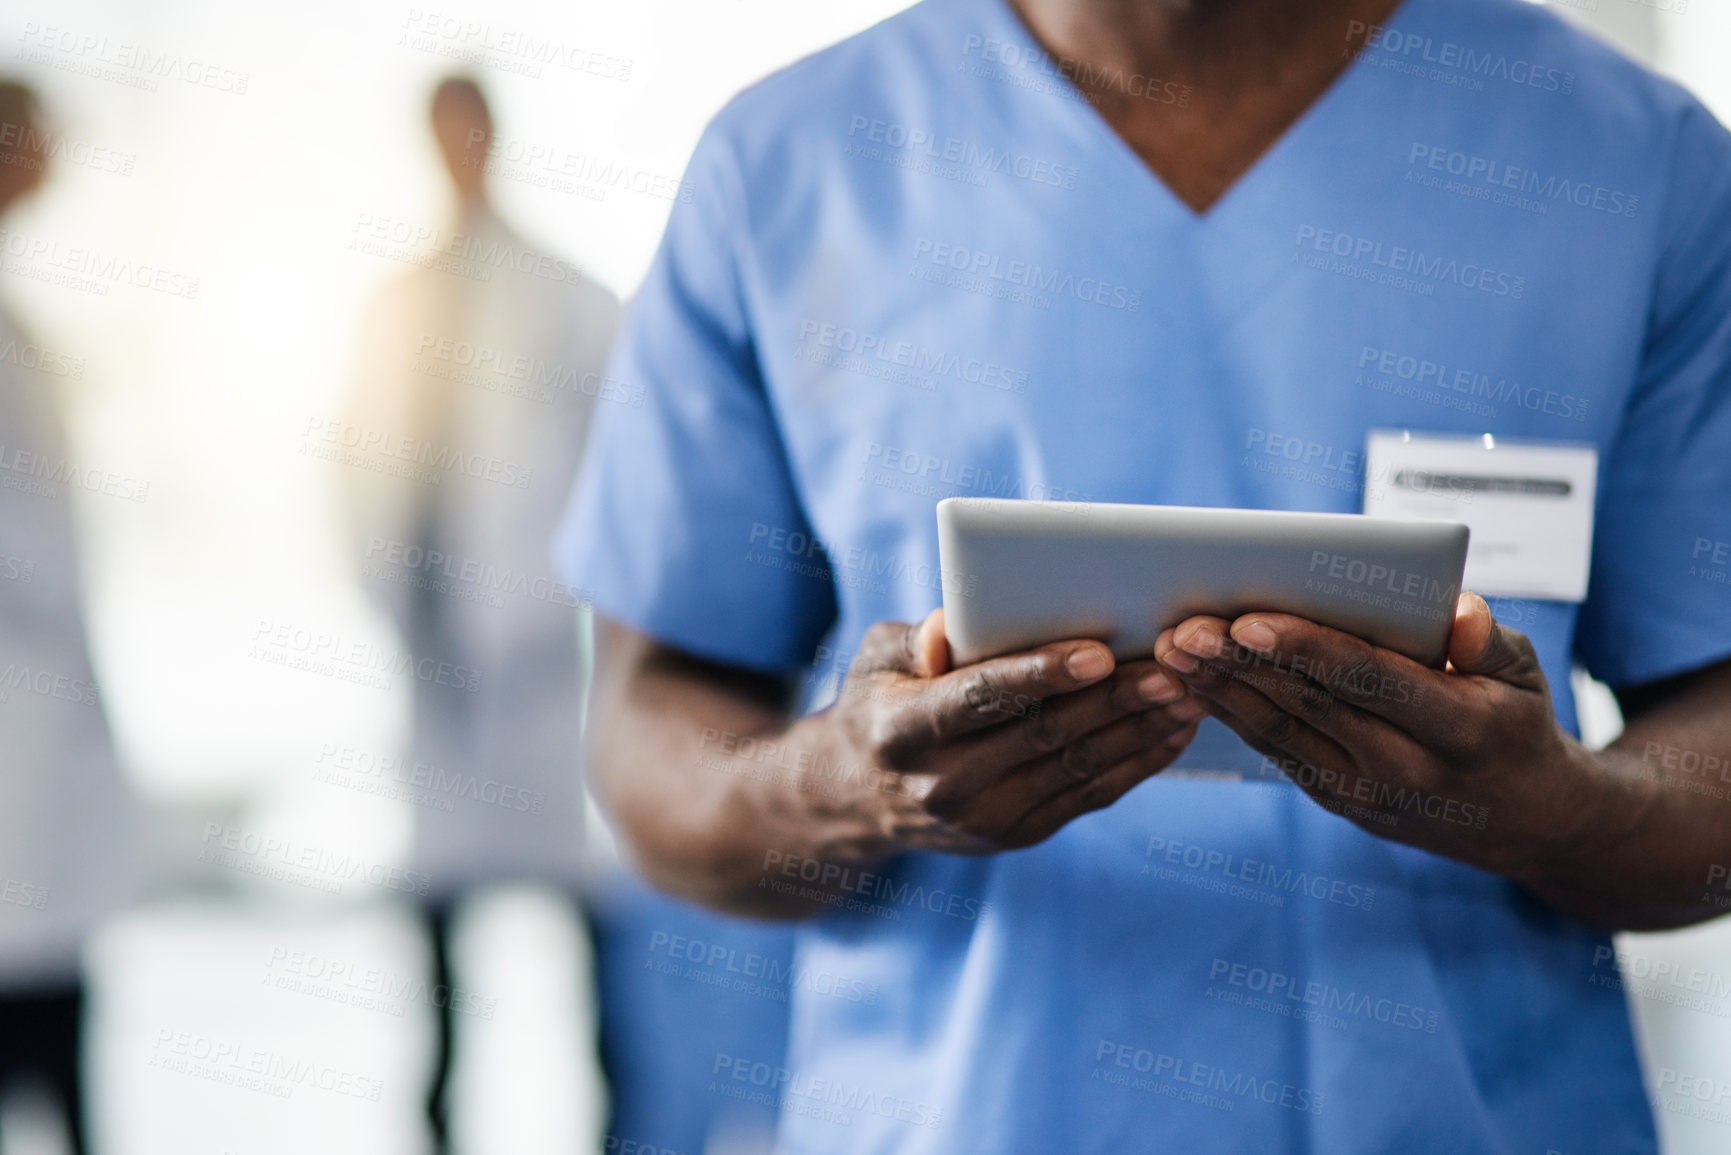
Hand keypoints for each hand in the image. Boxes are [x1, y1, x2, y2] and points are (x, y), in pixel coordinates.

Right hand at [791, 608, 1204, 858]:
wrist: (856, 798)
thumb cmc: (878, 704)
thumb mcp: (874, 661)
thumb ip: (915, 640)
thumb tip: (952, 629)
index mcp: (902, 732)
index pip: (979, 699)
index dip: (1039, 675)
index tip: (1097, 652)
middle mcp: (940, 785)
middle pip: (1042, 735)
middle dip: (1113, 700)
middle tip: (1170, 666)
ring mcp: (982, 820)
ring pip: (1076, 770)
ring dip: (1138, 731)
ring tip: (1188, 694)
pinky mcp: (1016, 836)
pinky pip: (1088, 797)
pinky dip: (1137, 764)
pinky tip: (1172, 732)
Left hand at [1152, 593, 1602, 878]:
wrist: (1523, 821)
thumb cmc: (1514, 721)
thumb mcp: (1525, 676)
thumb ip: (1489, 640)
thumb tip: (1458, 612)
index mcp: (1457, 729)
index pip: (1368, 679)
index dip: (1305, 648)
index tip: (1247, 621)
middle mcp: (1404, 770)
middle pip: (1307, 706)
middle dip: (1238, 665)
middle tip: (1183, 628)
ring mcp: (1365, 794)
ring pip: (1278, 733)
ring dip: (1217, 690)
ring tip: (1169, 650)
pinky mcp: (1336, 801)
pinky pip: (1275, 751)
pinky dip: (1230, 713)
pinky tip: (1192, 680)